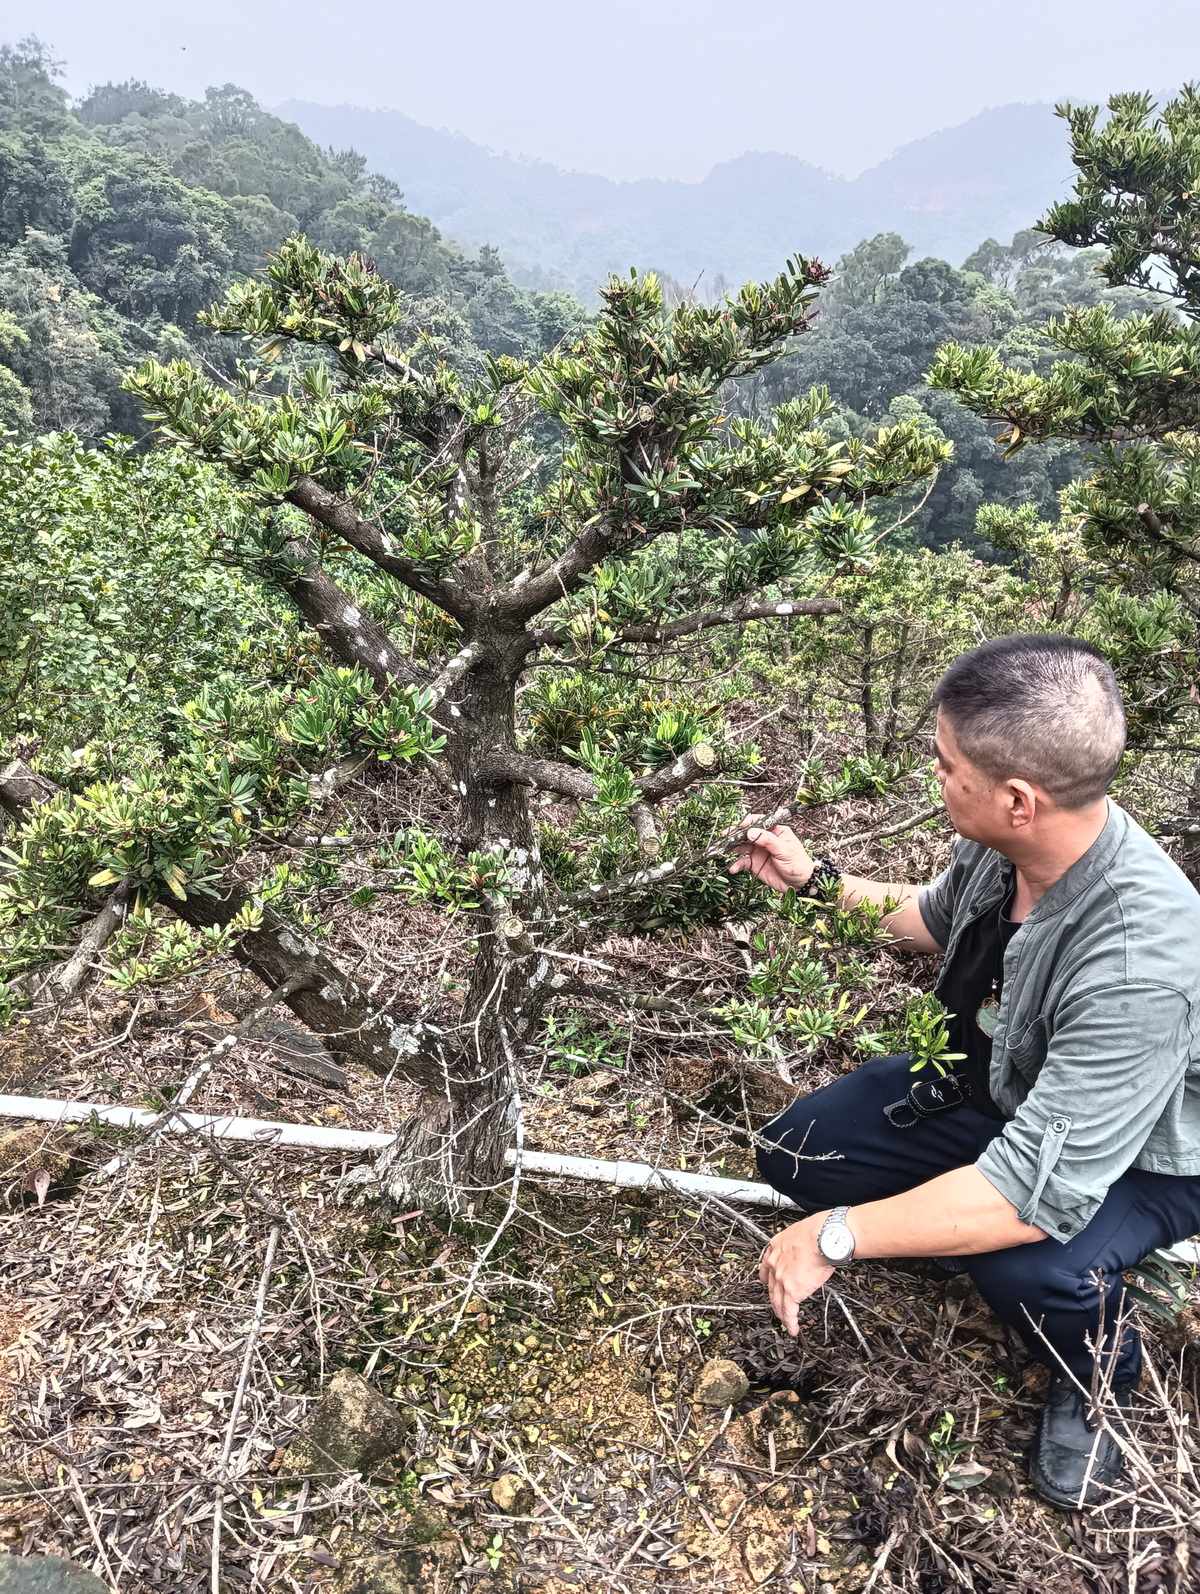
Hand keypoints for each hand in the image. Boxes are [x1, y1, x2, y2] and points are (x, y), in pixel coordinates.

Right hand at [728, 823, 814, 893]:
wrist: (800, 885)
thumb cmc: (798, 865)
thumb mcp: (785, 850)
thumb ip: (768, 841)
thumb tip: (751, 832)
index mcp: (775, 831)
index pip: (759, 822)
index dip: (747, 823)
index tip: (738, 827)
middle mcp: (765, 839)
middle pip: (747, 833)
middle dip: (735, 835)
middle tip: (725, 838)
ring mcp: (759, 851)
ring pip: (741, 846)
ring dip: (732, 849)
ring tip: (724, 851)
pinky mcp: (755, 864)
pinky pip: (742, 862)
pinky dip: (736, 865)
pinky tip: (733, 868)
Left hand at [759, 1215, 835, 1334]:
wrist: (822, 1237)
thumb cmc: (819, 1232)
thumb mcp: (801, 1233)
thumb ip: (799, 1245)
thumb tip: (809, 1248)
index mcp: (776, 1247)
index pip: (766, 1266)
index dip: (767, 1278)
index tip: (767, 1283)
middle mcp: (775, 1263)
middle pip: (771, 1286)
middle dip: (774, 1299)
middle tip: (777, 1306)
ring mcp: (782, 1279)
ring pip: (777, 1301)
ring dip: (781, 1313)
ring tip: (784, 1321)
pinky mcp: (792, 1291)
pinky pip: (789, 1311)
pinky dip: (790, 1322)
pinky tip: (792, 1328)